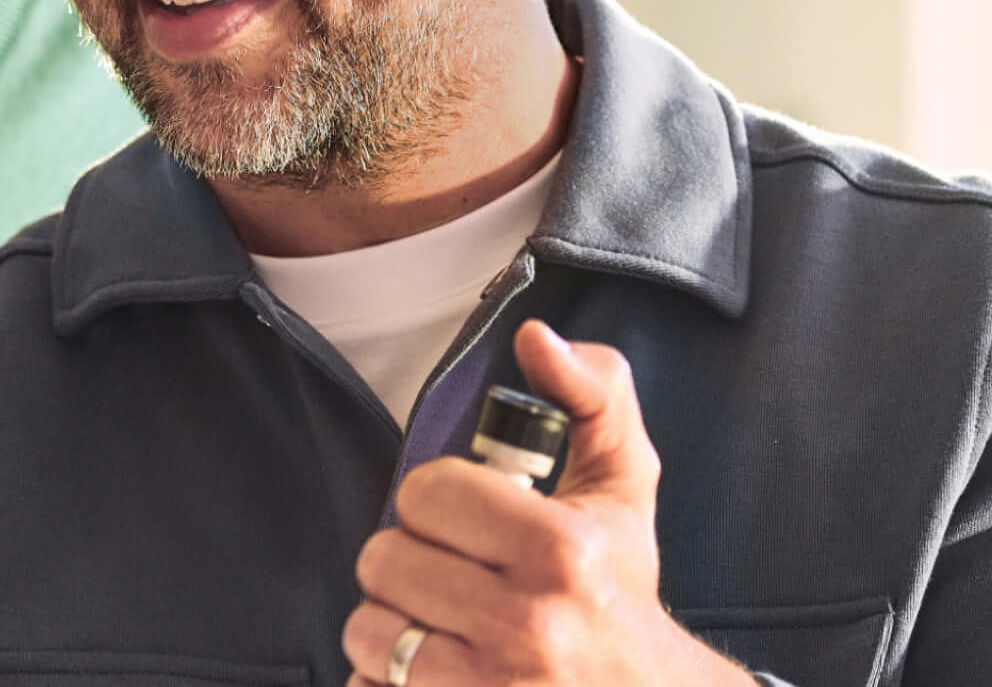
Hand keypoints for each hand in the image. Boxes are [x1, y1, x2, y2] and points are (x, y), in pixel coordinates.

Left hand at [340, 323, 748, 686]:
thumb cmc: (621, 591)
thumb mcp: (623, 487)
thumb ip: (590, 396)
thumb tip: (535, 339)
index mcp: (563, 552)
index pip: (425, 493)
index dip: (438, 501)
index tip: (469, 520)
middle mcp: (529, 626)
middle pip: (384, 562)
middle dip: (411, 562)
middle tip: (451, 574)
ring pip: (368, 631)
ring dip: (392, 626)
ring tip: (440, 625)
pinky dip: (387, 682)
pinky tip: (436, 671)